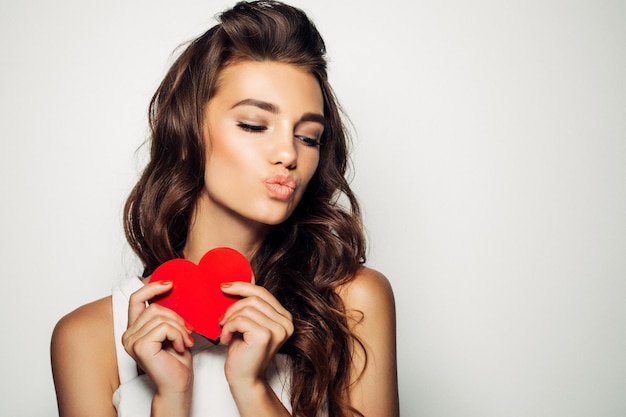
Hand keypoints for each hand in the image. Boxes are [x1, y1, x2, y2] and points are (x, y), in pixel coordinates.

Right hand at [121, 281, 194, 403]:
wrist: (178, 383)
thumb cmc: (177, 360)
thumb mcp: (171, 330)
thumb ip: (165, 315)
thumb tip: (170, 289)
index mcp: (134, 329)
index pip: (136, 298)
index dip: (151, 287)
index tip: (170, 284)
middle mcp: (128, 334)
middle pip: (154, 307)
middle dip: (176, 318)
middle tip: (187, 333)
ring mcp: (132, 341)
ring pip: (160, 317)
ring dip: (179, 328)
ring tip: (184, 341)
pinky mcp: (140, 346)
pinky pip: (164, 327)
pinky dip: (178, 335)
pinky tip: (181, 346)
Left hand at [219, 282, 293, 392]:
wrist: (244, 379)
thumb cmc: (244, 353)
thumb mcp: (249, 324)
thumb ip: (250, 306)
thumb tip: (238, 283)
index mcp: (284, 317)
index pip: (263, 292)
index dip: (242, 286)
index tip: (225, 286)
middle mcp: (286, 322)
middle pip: (254, 298)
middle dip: (233, 307)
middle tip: (222, 320)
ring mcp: (277, 329)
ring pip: (246, 308)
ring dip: (230, 319)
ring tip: (225, 331)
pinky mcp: (265, 336)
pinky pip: (240, 320)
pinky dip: (228, 328)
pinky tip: (226, 338)